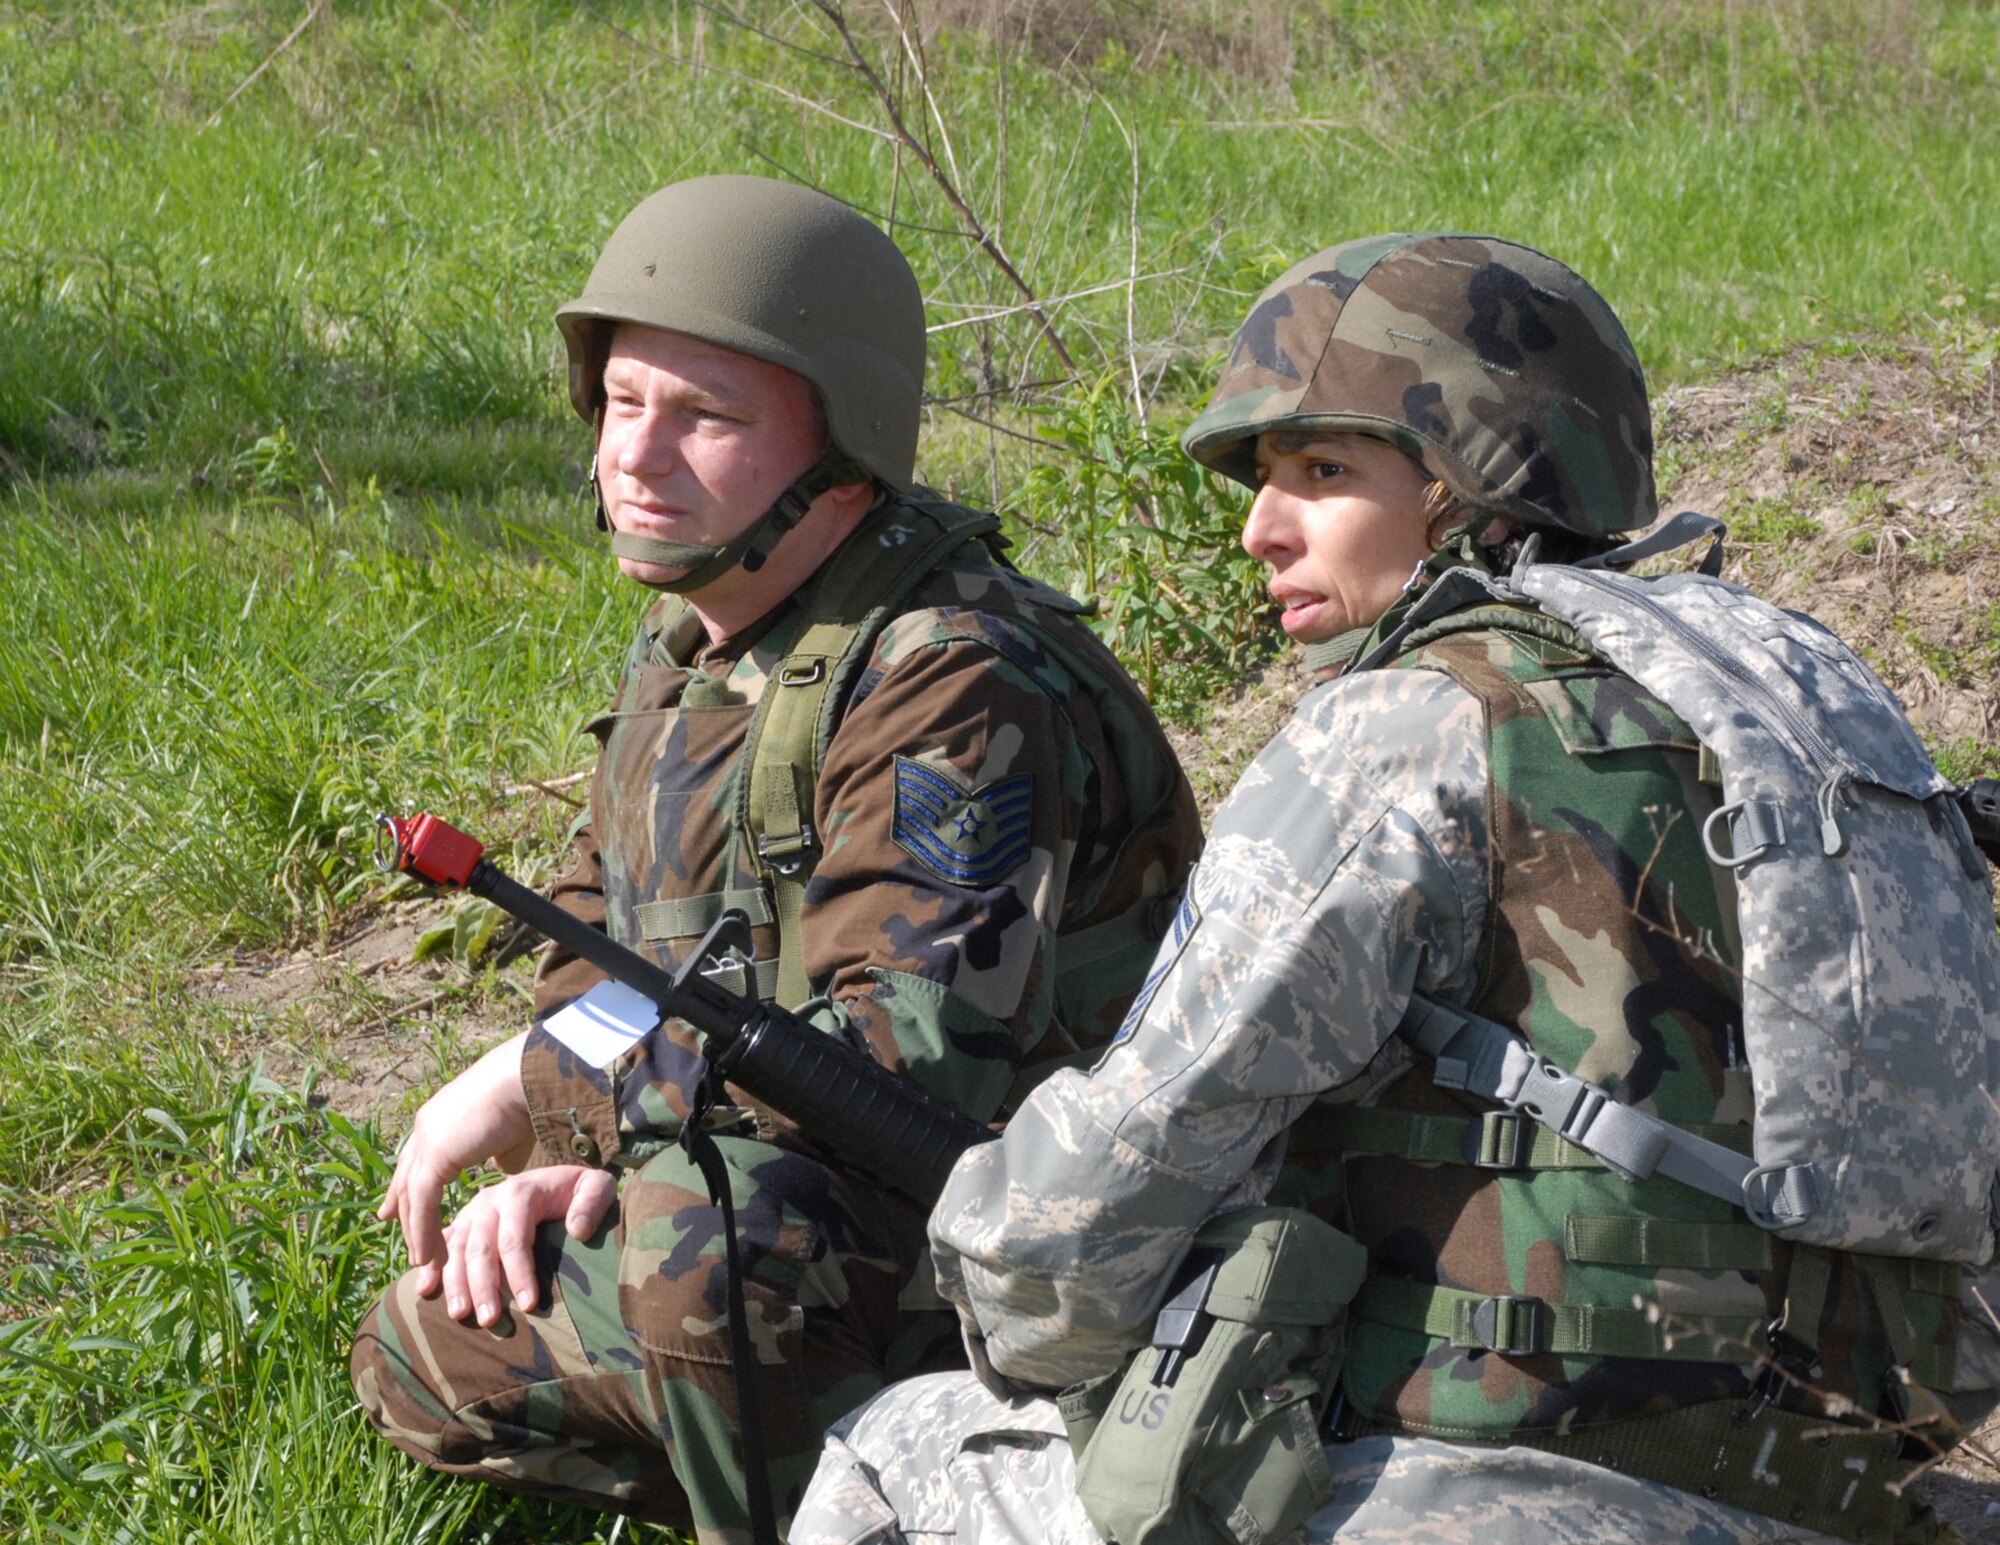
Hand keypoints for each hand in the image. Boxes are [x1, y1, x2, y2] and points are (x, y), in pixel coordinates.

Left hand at [378, 1031, 533, 1289]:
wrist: (525, 1080)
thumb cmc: (527, 1099)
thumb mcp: (508, 1134)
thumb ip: (498, 1153)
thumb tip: (500, 1168)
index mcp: (440, 1117)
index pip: (416, 1157)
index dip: (407, 1181)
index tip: (397, 1202)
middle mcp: (426, 1127)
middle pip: (405, 1176)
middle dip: (398, 1204)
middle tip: (388, 1223)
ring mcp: (426, 1141)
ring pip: (411, 1196)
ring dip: (416, 1231)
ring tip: (424, 1260)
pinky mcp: (434, 1157)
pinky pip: (422, 1204)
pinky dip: (424, 1232)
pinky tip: (429, 1255)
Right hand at [435, 1165, 617, 1325]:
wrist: (559, 1179)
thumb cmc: (579, 1190)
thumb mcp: (597, 1186)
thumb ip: (593, 1202)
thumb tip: (576, 1229)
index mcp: (521, 1191)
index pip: (515, 1238)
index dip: (520, 1272)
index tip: (530, 1305)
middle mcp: (491, 1200)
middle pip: (480, 1248)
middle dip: (484, 1286)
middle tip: (489, 1321)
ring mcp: (472, 1212)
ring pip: (455, 1249)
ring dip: (454, 1283)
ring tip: (459, 1315)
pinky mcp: (463, 1223)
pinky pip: (441, 1245)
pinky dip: (431, 1268)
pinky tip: (424, 1292)